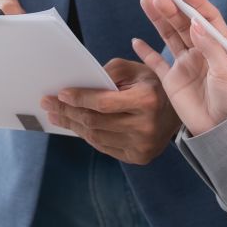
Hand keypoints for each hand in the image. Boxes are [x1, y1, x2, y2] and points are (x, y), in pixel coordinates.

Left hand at [41, 58, 182, 163]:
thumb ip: (107, 73)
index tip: (59, 93)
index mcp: (147, 101)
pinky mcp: (140, 157)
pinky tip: (76, 126)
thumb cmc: (150, 84)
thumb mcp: (134, 69)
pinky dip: (88, 136)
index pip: (103, 103)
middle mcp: (147, 126)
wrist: (178, 111)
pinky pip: (105, 147)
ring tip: (57, 115)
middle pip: (96, 122)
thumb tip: (77, 85)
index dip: (79, 99)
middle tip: (48, 104)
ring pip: (97, 137)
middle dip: (68, 112)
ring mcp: (144, 146)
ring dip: (73, 126)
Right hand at [130, 0, 226, 138]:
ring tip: (146, 0)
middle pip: (183, 23)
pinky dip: (146, 51)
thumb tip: (195, 23)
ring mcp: (185, 64)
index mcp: (219, 46)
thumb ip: (212, 47)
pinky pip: (156, 62)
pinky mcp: (172, 80)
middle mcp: (201, 50)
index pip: (206, 17)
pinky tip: (136, 40)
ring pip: (168, 35)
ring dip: (158, 18)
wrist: (221, 130)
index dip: (194, 2)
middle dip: (170, 7)